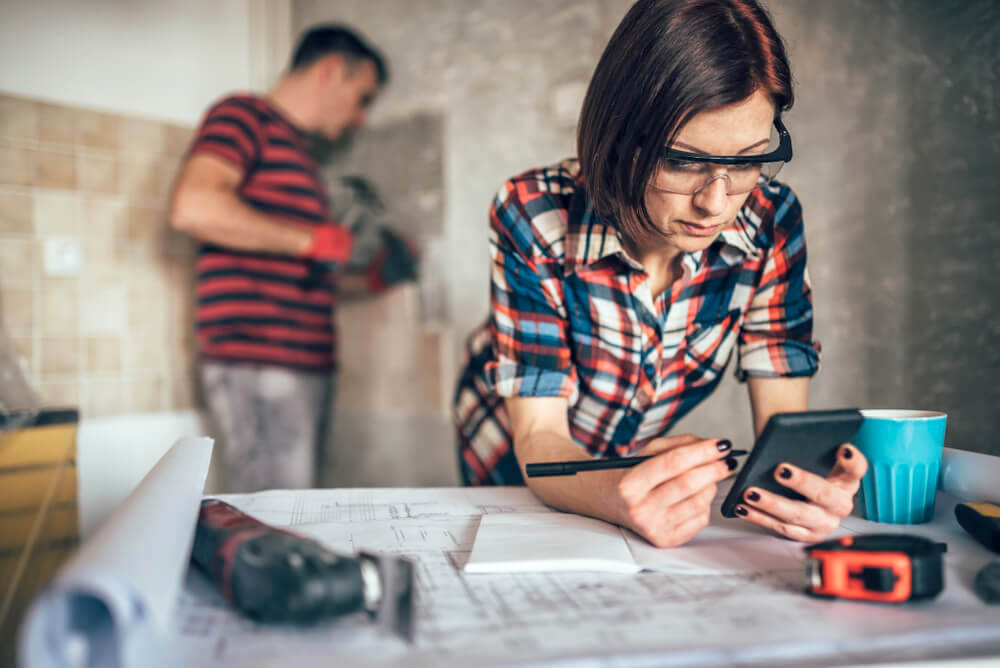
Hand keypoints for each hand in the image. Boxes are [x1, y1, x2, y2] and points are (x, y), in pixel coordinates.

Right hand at [613, 434, 738, 547]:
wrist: (611, 502)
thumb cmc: (632, 475)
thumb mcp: (648, 452)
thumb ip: (680, 445)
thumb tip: (714, 446)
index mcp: (631, 484)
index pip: (674, 463)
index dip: (702, 452)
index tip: (722, 445)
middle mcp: (640, 509)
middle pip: (689, 484)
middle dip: (715, 469)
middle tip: (727, 460)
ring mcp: (654, 527)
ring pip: (699, 502)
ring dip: (711, 486)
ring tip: (708, 477)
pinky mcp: (667, 540)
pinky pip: (700, 519)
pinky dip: (705, 504)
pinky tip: (697, 495)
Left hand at [733, 443, 867, 541]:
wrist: (802, 496)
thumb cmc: (807, 472)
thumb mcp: (812, 460)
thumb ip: (807, 449)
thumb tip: (783, 436)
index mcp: (846, 481)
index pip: (856, 469)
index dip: (852, 460)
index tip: (843, 447)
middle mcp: (840, 504)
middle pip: (825, 494)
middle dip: (802, 482)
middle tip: (781, 470)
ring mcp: (825, 522)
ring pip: (799, 514)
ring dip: (772, 504)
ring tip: (752, 493)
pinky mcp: (807, 535)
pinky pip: (781, 528)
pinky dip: (759, 517)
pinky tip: (744, 507)